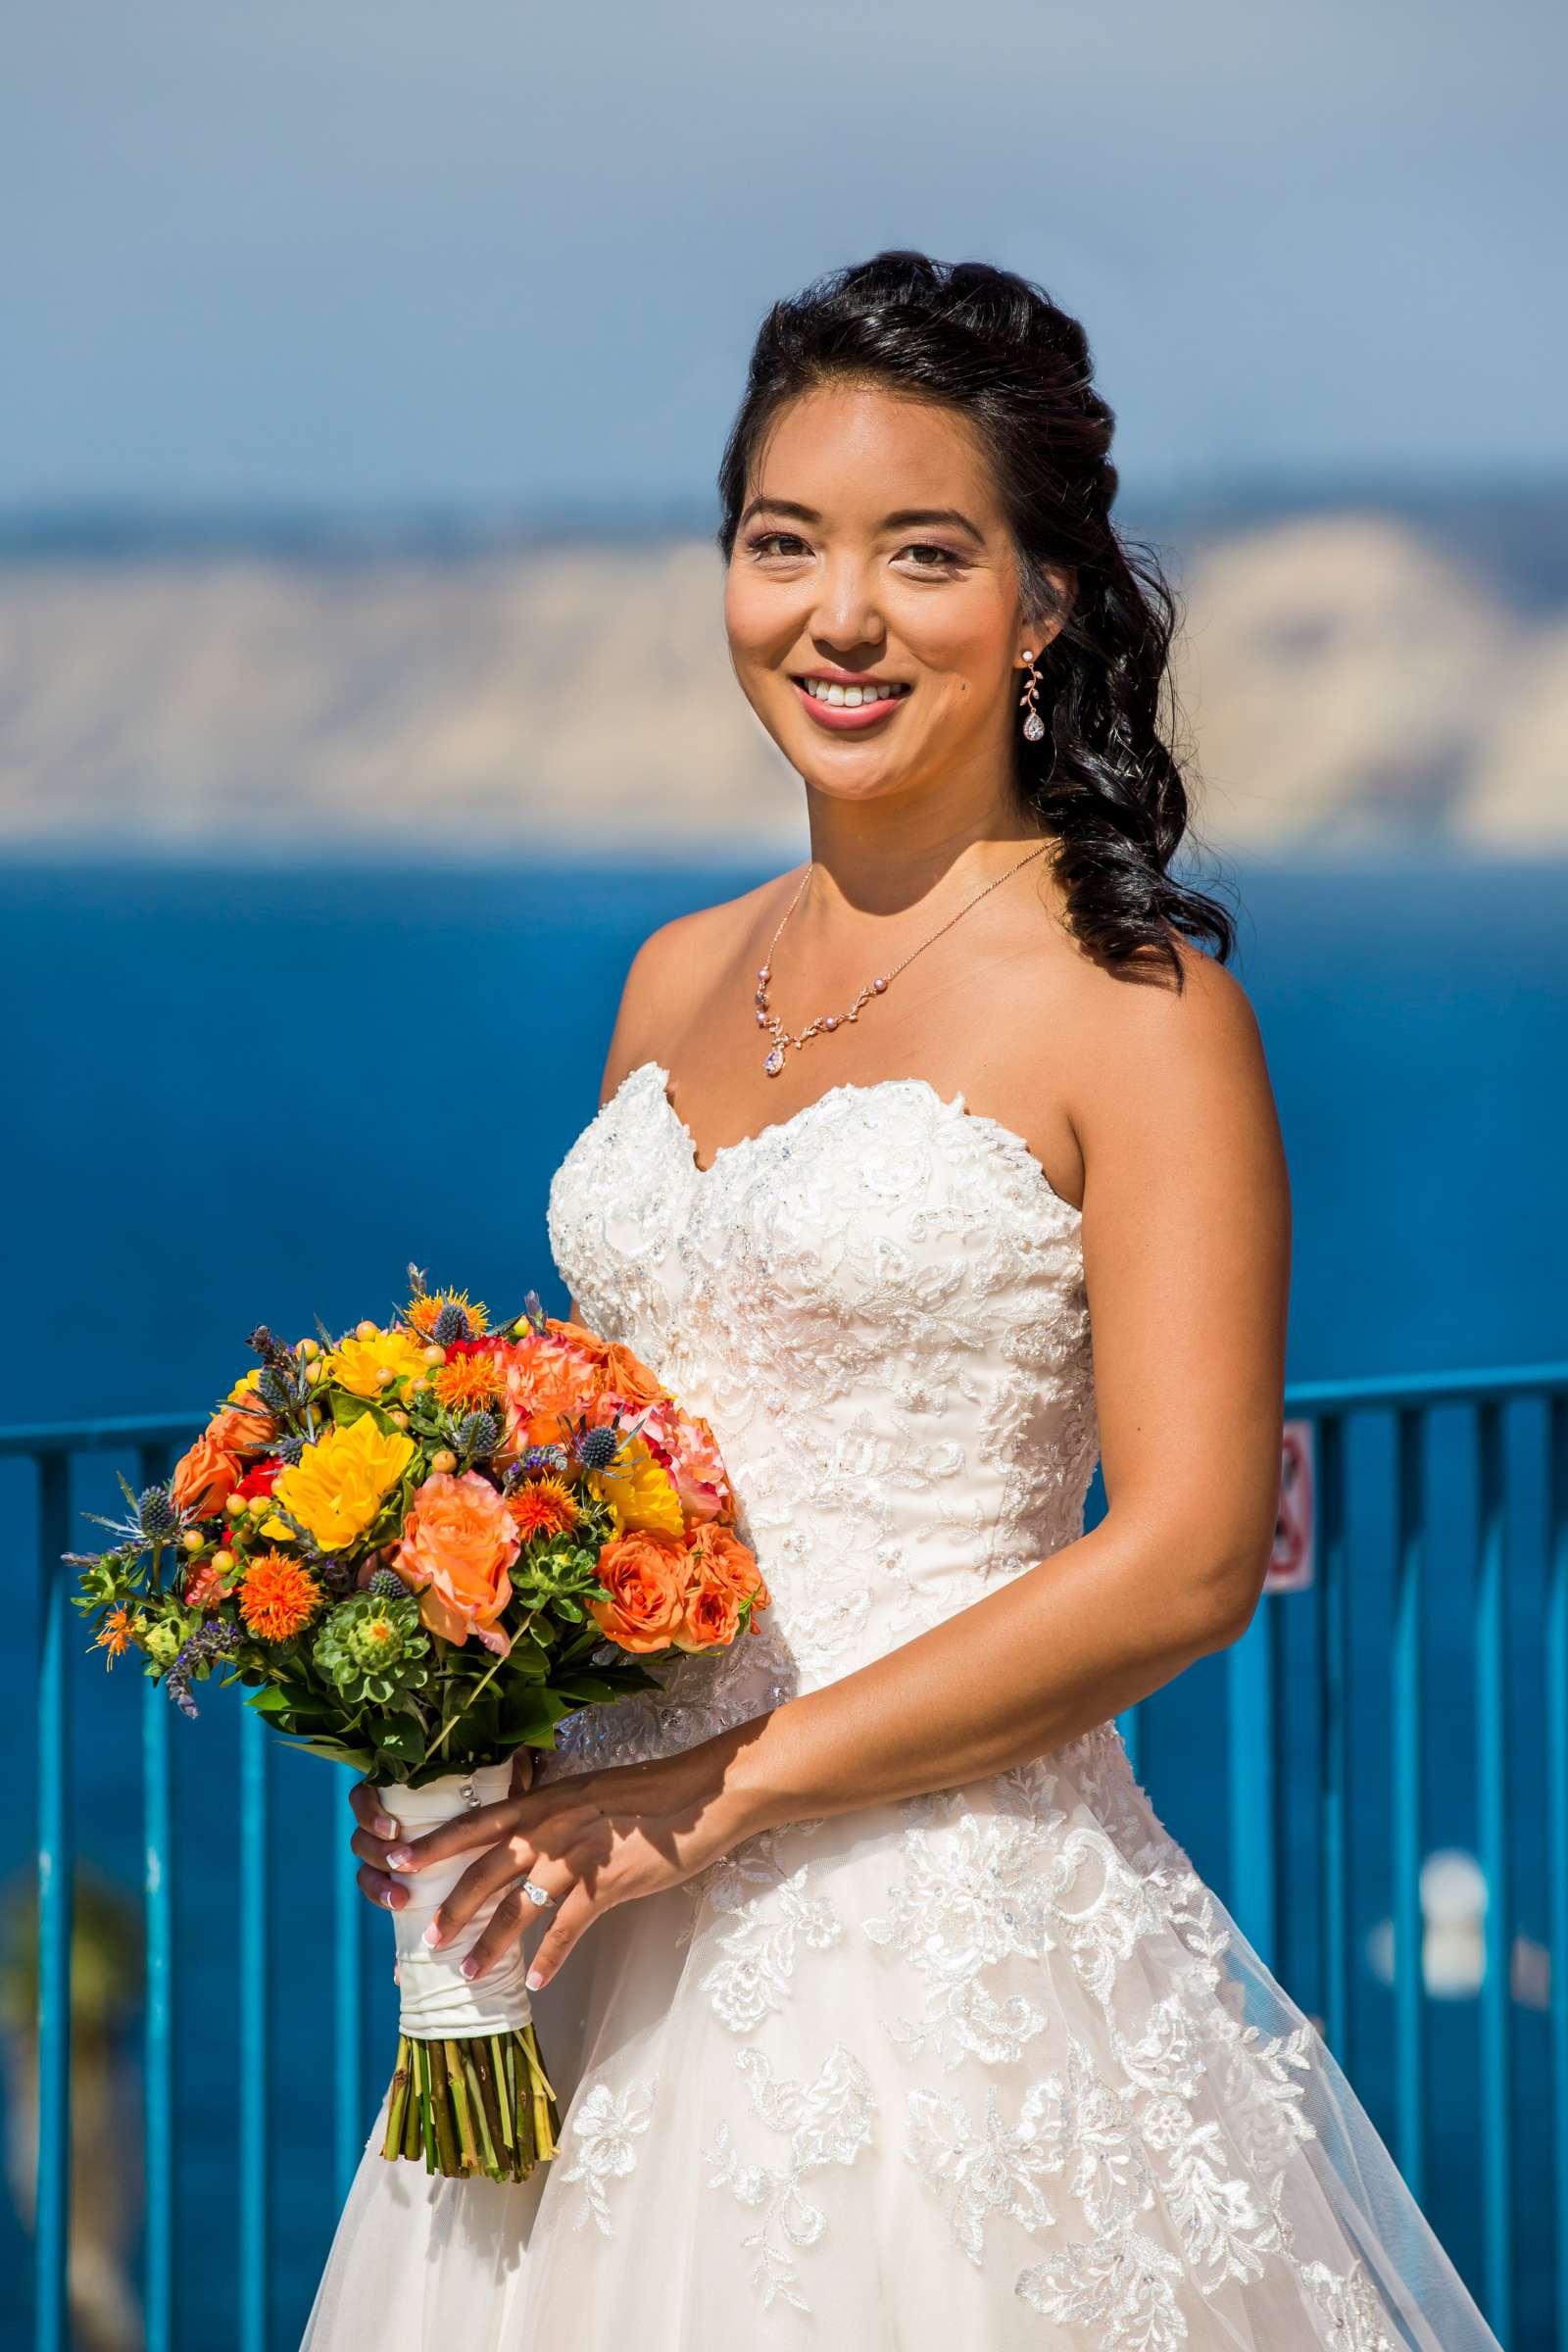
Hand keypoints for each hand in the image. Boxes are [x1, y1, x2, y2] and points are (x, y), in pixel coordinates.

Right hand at [349, 1748, 536, 1914]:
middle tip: (396, 1861)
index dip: (368, 1810)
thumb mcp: (494, 1779)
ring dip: (376, 1883)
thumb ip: (498, 1766)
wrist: (496, 1836)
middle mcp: (387, 1818)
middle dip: (373, 1850)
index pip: (365, 1794)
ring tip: (399, 1897)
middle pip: (361, 1833)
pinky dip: (382, 1897)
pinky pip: (377, 1887)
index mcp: (400, 1790)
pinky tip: (399, 1905)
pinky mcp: (396, 1874)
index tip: (393, 1828)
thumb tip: (517, 1755)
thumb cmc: (496, 1796)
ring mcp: (388, 1849)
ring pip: (365, 1864)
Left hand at [377, 1739, 750, 1991]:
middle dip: (452, 1908)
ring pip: (519, 1906)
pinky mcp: (607, 1884)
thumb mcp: (587, 1792)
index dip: (434, 1844)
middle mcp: (551, 1826)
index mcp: (543, 1802)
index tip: (396, 1860)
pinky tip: (536, 1981)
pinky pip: (567, 1928)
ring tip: (470, 1973)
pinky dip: (549, 1958)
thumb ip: (553, 1814)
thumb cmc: (645, 1794)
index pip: (474, 1823)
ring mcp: (577, 1856)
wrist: (698, 1796)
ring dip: (491, 1944)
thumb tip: (524, 1839)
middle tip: (428, 1939)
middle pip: (486, 1872)